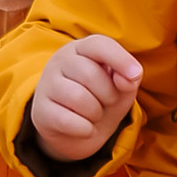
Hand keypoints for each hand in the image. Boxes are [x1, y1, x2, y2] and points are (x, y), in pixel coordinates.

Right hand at [30, 33, 141, 160]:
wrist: (77, 132)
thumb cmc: (101, 100)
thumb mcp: (121, 88)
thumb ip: (129, 78)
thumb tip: (128, 78)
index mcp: (82, 49)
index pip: (98, 45)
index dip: (119, 59)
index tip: (135, 76)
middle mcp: (60, 61)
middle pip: (90, 74)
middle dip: (108, 95)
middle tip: (107, 103)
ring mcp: (46, 85)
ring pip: (77, 97)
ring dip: (95, 113)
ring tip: (94, 115)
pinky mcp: (40, 111)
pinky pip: (67, 120)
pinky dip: (84, 129)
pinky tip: (84, 128)